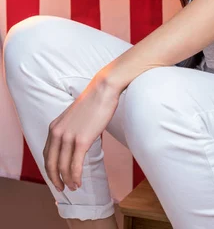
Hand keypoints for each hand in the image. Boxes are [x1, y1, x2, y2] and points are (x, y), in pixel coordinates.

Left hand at [43, 74, 119, 191]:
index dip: (50, 170)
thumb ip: (69, 129)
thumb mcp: (73, 117)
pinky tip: (79, 182)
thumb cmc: (93, 102)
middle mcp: (57, 133)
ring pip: (63, 167)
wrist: (103, 90)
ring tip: (74, 187)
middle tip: (62, 188)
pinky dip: (76, 177)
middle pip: (51, 164)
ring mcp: (69, 137)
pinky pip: (75, 165)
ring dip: (67, 181)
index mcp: (54, 127)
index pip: (46, 154)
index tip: (55, 177)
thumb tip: (73, 143)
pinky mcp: (82, 140)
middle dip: (55, 180)